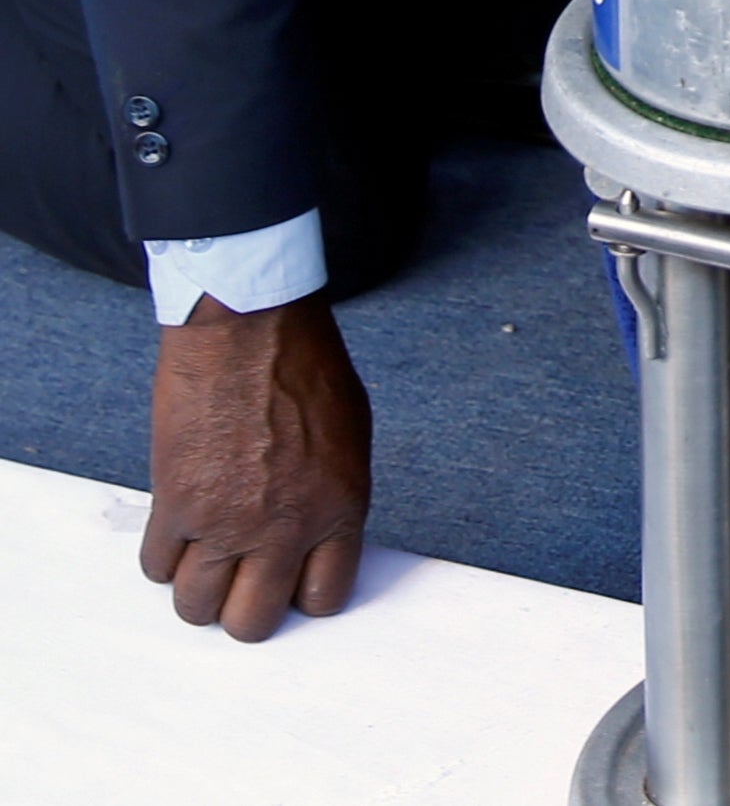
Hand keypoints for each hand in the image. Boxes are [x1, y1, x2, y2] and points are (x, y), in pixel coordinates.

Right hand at [143, 295, 371, 639]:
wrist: (249, 330)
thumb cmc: (305, 369)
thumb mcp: (349, 437)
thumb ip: (332, 497)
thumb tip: (312, 539)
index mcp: (340, 508)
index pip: (323, 598)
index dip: (301, 595)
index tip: (288, 581)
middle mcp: (285, 527)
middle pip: (252, 622)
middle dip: (243, 609)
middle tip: (239, 580)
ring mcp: (226, 522)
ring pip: (196, 607)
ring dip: (199, 589)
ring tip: (206, 558)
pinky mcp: (175, 505)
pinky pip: (156, 566)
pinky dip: (164, 555)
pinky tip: (178, 528)